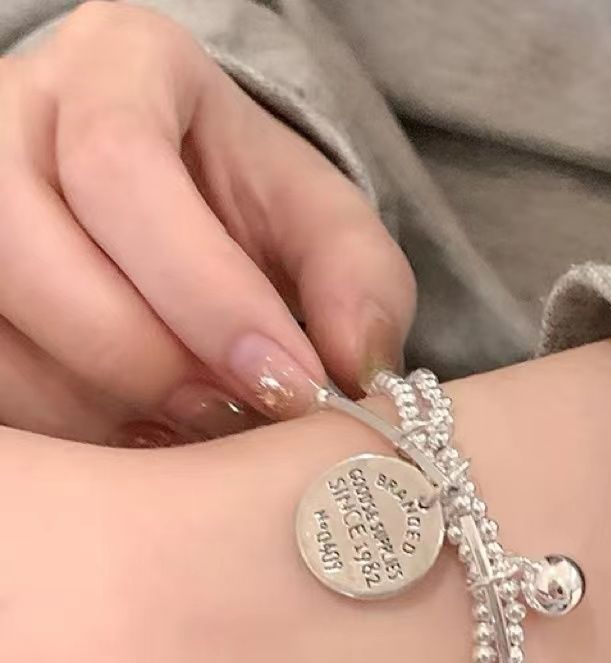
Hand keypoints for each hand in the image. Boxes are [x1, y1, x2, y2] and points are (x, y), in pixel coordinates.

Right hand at [0, 2, 414, 445]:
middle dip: (143, 358)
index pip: (119, 164)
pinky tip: (135, 432)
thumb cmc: (258, 208)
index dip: (203, 293)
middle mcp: (13, 114)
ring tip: (187, 430)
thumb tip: (357, 374)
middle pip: (24, 242)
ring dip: (94, 401)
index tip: (285, 384)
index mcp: (119, 66)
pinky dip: (61, 420)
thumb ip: (360, 283)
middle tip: (229, 417)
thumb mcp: (327, 226)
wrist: (194, 205)